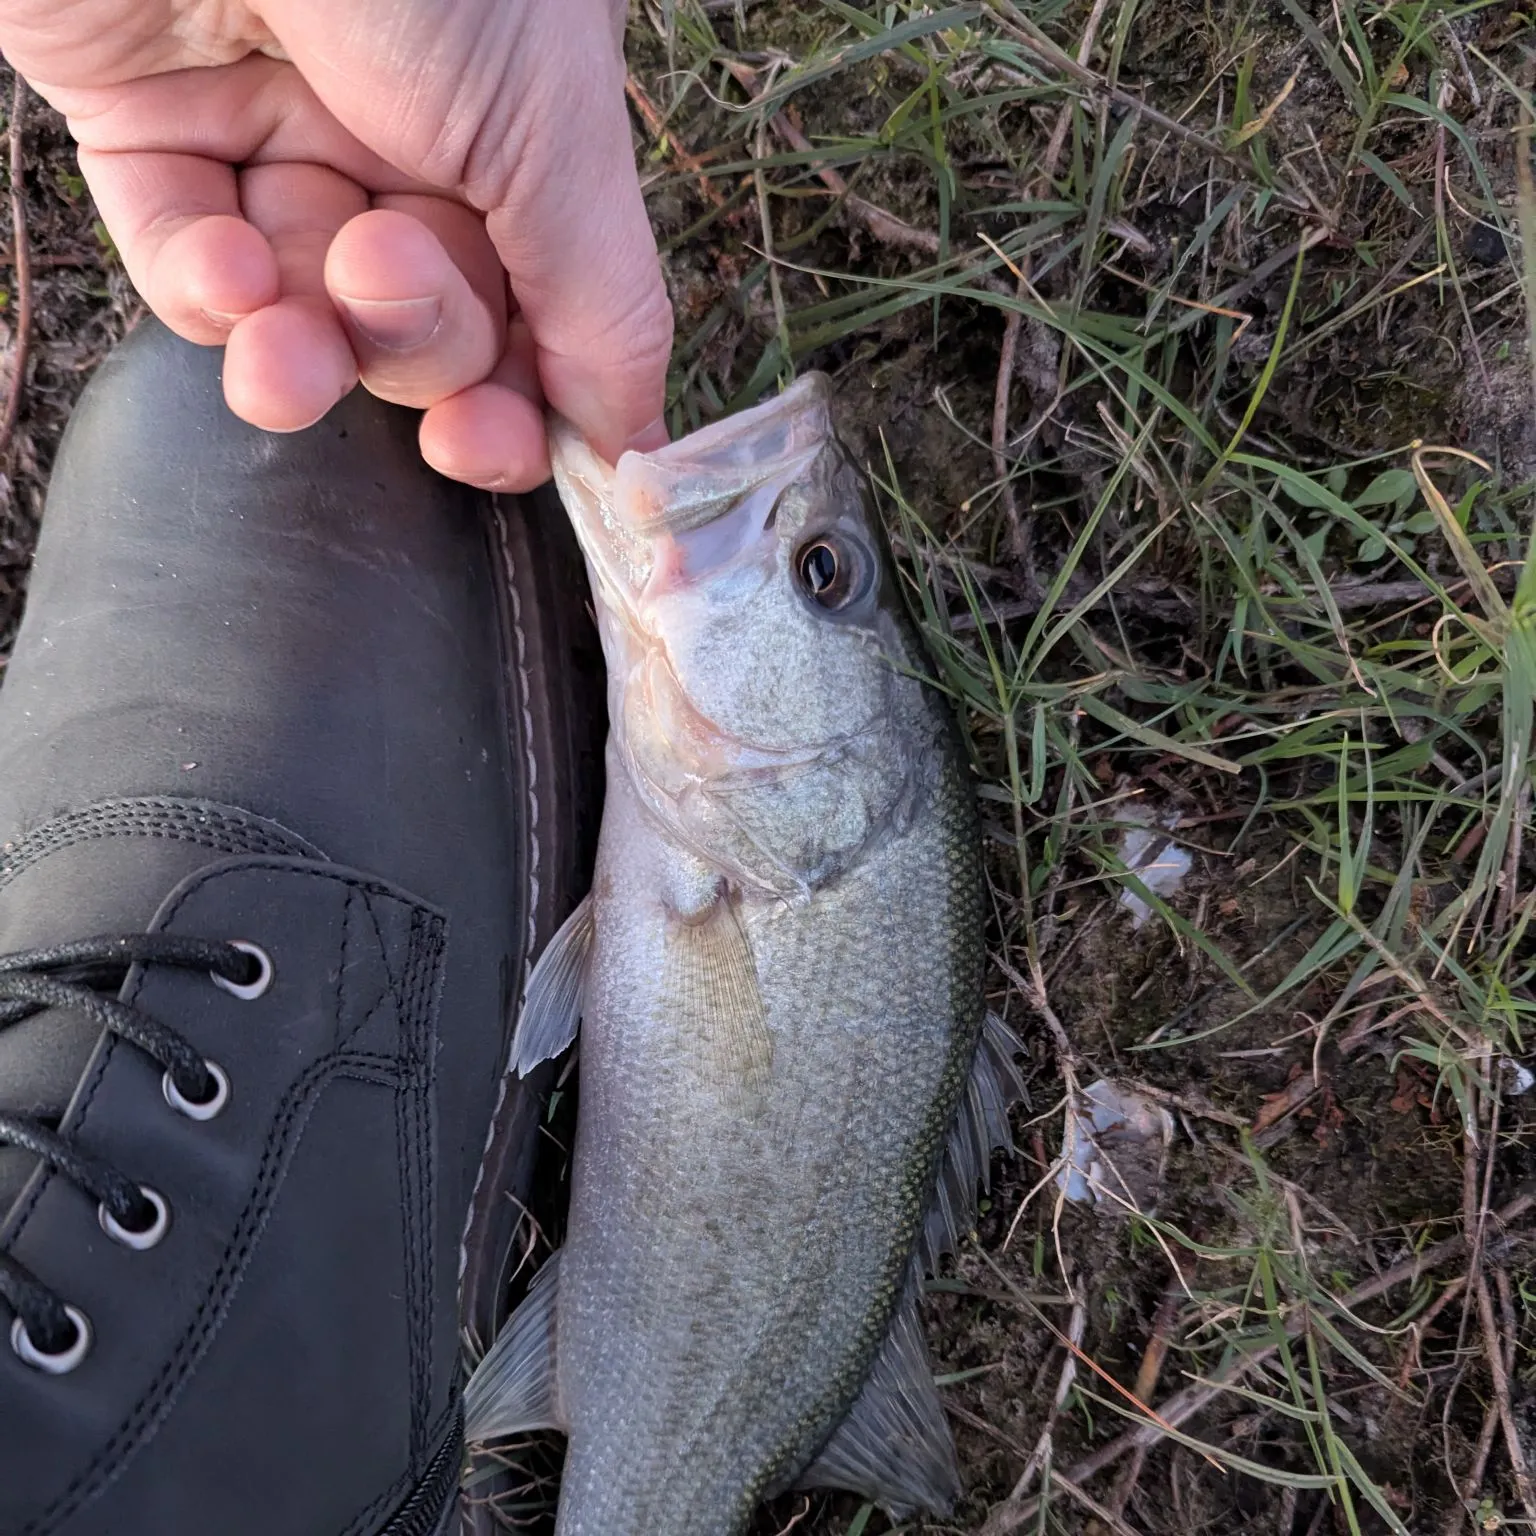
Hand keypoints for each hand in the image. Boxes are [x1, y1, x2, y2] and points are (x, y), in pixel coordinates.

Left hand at [0, 0, 672, 486]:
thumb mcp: (552, 140)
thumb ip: (602, 306)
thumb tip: (638, 449)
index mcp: (520, 148)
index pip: (533, 322)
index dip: (520, 404)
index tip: (506, 455)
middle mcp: (409, 151)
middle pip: (423, 333)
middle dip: (409, 344)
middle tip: (388, 283)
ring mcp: (282, 138)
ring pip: (307, 319)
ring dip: (303, 352)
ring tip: (287, 340)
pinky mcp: (156, 126)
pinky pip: (186, 265)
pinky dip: (205, 295)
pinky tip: (224, 270)